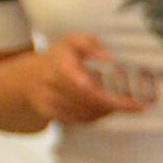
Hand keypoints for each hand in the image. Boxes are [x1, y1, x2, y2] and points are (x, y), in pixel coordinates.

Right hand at [19, 32, 144, 124]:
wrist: (27, 77)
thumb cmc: (59, 56)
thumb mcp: (72, 41)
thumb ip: (90, 44)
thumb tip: (108, 59)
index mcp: (59, 65)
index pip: (86, 87)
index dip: (110, 98)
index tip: (134, 103)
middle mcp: (51, 84)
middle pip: (91, 102)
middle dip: (115, 105)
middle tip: (135, 105)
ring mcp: (48, 101)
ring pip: (87, 114)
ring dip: (106, 111)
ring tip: (117, 103)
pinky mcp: (49, 114)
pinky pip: (80, 121)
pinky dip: (95, 116)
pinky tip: (101, 108)